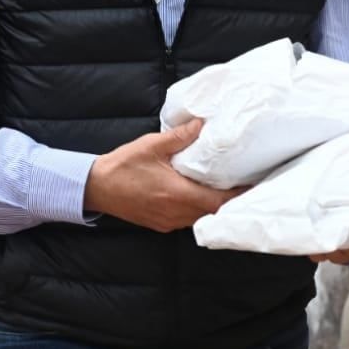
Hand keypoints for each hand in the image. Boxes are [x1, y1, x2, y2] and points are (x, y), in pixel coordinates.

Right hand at [84, 120, 241, 232]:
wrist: (96, 187)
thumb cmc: (122, 166)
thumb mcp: (152, 146)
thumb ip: (180, 137)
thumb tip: (202, 124)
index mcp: (178, 194)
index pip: (219, 202)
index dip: (239, 196)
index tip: (253, 185)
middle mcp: (175, 212)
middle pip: (213, 213)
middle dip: (229, 200)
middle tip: (242, 184)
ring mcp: (167, 221)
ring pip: (200, 218)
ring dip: (211, 206)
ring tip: (222, 188)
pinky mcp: (160, 224)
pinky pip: (186, 220)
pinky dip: (195, 210)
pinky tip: (195, 195)